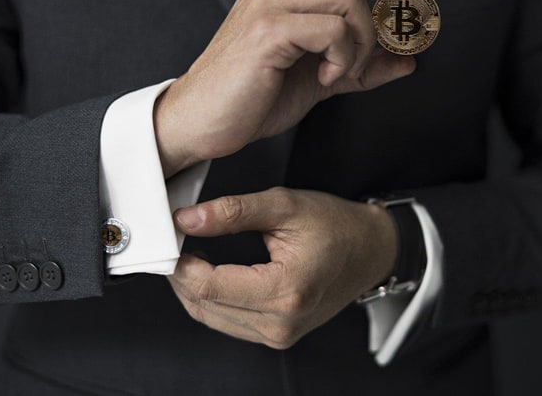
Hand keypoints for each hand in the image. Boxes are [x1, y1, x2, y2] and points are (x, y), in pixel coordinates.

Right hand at [154, 0, 420, 176]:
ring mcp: (268, 4)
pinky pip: (332, 29)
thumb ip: (361, 66)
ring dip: (362, 41)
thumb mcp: (319, 79)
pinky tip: (325, 77)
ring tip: (341, 70)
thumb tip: (406, 61)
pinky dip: (343, 58)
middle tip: (392, 23)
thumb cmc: (251, 97)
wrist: (202, 123)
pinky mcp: (267, 32)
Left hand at [167, 187, 397, 348]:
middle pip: (203, 305)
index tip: (171, 236)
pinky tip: (211, 271)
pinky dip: (211, 297)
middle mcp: (281, 322)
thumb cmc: (336, 225)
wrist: (370, 251)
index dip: (179, 262)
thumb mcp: (285, 205)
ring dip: (193, 287)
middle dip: (181, 273)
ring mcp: (279, 334)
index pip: (208, 285)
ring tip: (191, 253)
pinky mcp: (277, 336)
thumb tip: (186, 219)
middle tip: (175, 240)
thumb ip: (233, 211)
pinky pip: (226, 321)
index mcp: (286, 290)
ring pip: (209, 316)